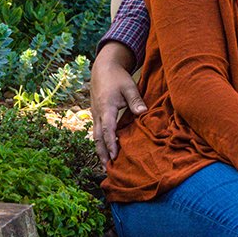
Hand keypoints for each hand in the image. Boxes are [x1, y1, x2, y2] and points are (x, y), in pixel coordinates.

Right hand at [89, 41, 145, 168]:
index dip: (110, 144)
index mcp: (106, 108)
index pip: (107, 130)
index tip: (115, 156)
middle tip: (107, 168)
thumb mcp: (129, 86)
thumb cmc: (117, 77)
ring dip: (100, 150)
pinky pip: (96, 131)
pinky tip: (105, 150)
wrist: (102, 68)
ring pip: (95, 136)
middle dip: (102, 153)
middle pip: (98, 138)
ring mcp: (95, 114)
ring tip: (105, 164)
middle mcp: (98, 113)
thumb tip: (142, 112)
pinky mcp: (96, 114)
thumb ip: (135, 100)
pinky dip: (100, 142)